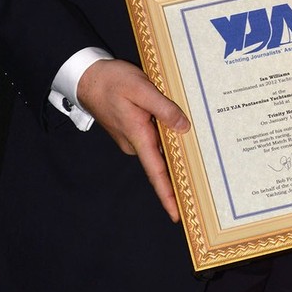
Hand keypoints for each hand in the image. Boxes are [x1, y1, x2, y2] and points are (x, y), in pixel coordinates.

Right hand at [77, 58, 189, 221]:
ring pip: (159, 147)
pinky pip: (153, 136)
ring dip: (174, 150)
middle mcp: (135, 142)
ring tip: (199, 154)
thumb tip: (184, 127)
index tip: (178, 214)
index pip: (156, 172)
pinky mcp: (132, 127)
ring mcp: (132, 136)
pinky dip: (167, 137)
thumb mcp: (141, 89)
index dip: (167, 195)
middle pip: (161, 162)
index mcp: (138, 136)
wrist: (88, 77)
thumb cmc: (112, 82)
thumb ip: (163, 108)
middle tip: (204, 182)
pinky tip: (181, 130)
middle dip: (179, 172)